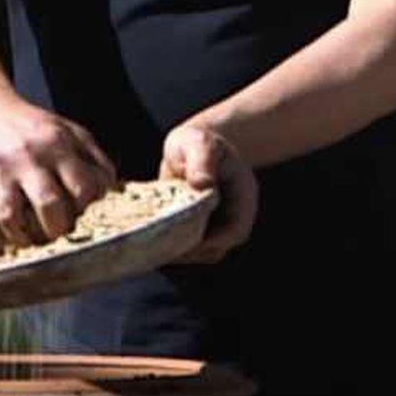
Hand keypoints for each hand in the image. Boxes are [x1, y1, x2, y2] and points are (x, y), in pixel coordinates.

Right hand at [0, 86, 116, 247]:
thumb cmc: (34, 127)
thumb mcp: (69, 132)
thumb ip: (95, 160)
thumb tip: (116, 194)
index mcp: (58, 142)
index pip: (84, 189)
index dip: (88, 209)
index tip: (84, 214)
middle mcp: (29, 155)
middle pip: (50, 206)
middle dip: (58, 229)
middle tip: (59, 231)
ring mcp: (0, 168)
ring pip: (14, 219)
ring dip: (27, 238)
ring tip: (34, 238)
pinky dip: (3, 233)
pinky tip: (12, 232)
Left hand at [159, 124, 257, 264]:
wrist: (192, 145)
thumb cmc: (197, 142)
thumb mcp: (200, 145)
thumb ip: (202, 162)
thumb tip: (202, 183)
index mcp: (242, 196)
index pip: (235, 230)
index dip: (214, 240)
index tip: (188, 238)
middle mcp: (231, 217)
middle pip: (217, 248)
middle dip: (191, 250)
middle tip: (162, 242)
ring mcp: (214, 226)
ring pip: (201, 253)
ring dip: (179, 250)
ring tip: (154, 240)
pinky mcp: (196, 230)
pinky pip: (187, 247)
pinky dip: (172, 245)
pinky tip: (153, 234)